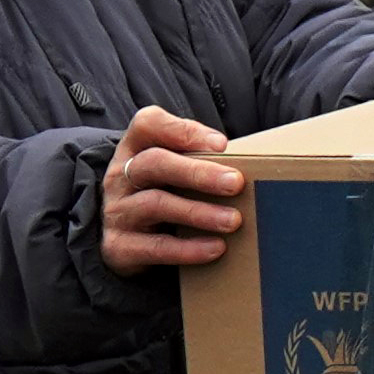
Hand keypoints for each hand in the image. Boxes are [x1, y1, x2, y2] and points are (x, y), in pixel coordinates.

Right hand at [101, 108, 246, 275]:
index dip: (183, 130)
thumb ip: (201, 161)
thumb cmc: (164, 195)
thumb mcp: (174, 171)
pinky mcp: (119, 246)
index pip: (148, 124)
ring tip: (233, 220)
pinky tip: (215, 248)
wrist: (126, 244)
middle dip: (198, 172)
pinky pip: (154, 247)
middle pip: (155, 163)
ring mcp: (117, 211)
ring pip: (155, 204)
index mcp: (134, 149)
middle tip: (235, 183)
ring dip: (199, 212)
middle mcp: (121, 176)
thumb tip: (256, 167)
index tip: (222, 144)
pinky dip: (187, 249)